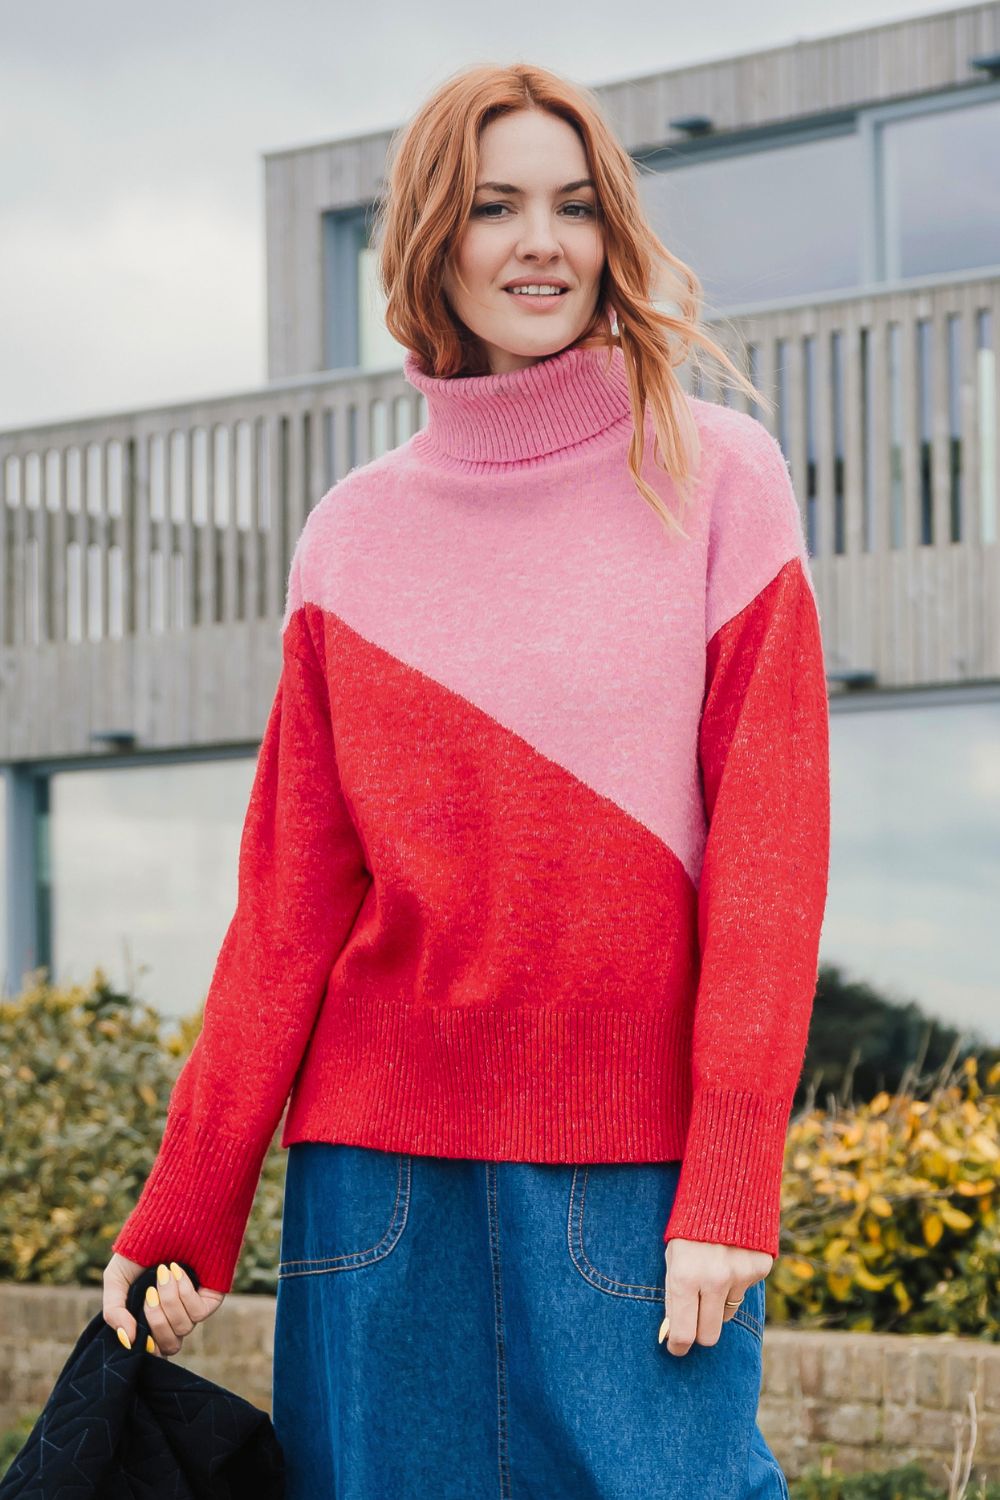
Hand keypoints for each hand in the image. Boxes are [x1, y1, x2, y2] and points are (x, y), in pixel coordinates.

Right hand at [103, 1252, 226, 1356]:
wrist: (167, 1219)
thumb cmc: (141, 1249)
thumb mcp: (116, 1280)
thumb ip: (114, 1312)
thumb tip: (127, 1341)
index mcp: (152, 1318)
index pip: (154, 1352)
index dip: (146, 1351)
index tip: (136, 1335)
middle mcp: (175, 1317)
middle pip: (168, 1346)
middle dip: (156, 1321)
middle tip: (150, 1293)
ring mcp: (193, 1308)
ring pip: (183, 1328)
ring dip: (169, 1300)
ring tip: (164, 1272)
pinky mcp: (211, 1297)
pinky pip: (198, 1313)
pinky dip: (184, 1293)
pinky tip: (178, 1271)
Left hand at [659, 1238, 772, 1356]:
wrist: (723, 1189)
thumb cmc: (688, 1228)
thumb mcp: (672, 1258)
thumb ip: (674, 1296)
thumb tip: (674, 1333)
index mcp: (684, 1275)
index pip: (683, 1333)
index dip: (678, 1345)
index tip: (676, 1347)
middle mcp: (713, 1279)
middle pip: (709, 1336)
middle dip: (699, 1332)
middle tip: (694, 1320)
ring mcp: (739, 1275)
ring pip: (727, 1314)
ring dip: (718, 1303)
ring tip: (711, 1273)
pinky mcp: (758, 1269)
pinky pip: (743, 1292)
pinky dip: (735, 1282)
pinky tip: (729, 1258)